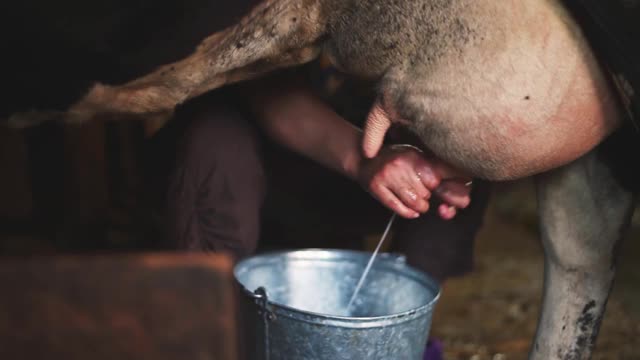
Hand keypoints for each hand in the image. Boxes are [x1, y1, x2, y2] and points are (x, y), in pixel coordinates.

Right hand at [357, 145, 471, 219]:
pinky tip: (410, 210)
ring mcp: (388, 175)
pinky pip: (398, 207)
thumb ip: (437, 172)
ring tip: (416, 201)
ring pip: (414, 203)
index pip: (438, 178)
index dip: (442, 189)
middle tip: (422, 194)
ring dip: (419, 207)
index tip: (442, 191)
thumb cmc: (395, 161)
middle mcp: (401, 163)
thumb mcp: (416, 158)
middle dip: (427, 198)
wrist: (363, 158)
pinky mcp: (376, 186)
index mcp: (415, 155)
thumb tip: (462, 194)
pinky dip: (407, 212)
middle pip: (426, 193)